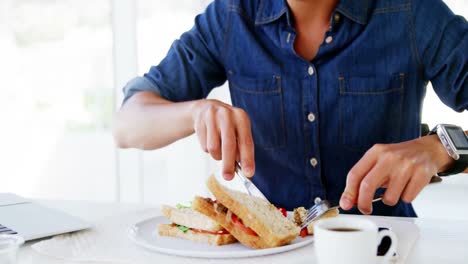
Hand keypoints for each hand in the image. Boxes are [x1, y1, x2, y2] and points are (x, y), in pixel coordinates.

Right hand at [191, 99, 254, 179]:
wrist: (207, 108)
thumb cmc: (228, 125)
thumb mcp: (238, 132)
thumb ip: (241, 148)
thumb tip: (242, 169)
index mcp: (241, 117)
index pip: (246, 141)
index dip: (247, 159)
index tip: (248, 174)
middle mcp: (227, 114)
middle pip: (228, 145)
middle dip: (228, 164)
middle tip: (228, 177)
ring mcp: (212, 117)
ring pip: (213, 148)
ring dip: (217, 156)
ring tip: (219, 150)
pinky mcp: (199, 122)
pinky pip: (204, 146)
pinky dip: (208, 150)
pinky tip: (210, 140)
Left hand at [339, 135, 453, 213]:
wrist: (428, 149)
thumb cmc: (400, 158)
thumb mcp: (379, 161)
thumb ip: (364, 177)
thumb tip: (351, 199)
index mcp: (376, 152)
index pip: (355, 174)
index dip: (348, 192)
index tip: (346, 203)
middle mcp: (389, 157)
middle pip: (367, 185)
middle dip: (363, 203)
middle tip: (365, 209)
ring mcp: (406, 166)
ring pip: (389, 197)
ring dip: (390, 200)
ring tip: (395, 188)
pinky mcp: (421, 175)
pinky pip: (407, 198)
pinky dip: (406, 197)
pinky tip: (408, 186)